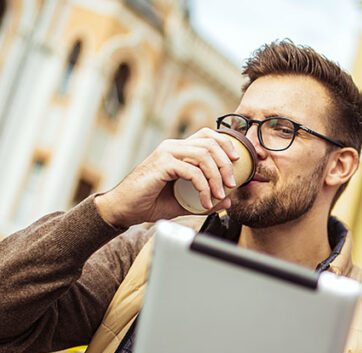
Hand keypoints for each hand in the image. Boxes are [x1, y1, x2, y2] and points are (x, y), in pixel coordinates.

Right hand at [94, 128, 241, 226]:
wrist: (125, 208)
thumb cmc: (150, 202)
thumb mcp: (183, 202)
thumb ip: (205, 200)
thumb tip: (228, 201)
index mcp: (178, 149)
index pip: (207, 135)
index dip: (226, 144)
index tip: (237, 162)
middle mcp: (173, 146)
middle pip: (210, 143)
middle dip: (226, 163)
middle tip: (232, 184)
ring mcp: (167, 153)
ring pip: (204, 155)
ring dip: (217, 176)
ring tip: (220, 195)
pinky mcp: (162, 164)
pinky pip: (192, 171)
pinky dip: (203, 187)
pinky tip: (204, 202)